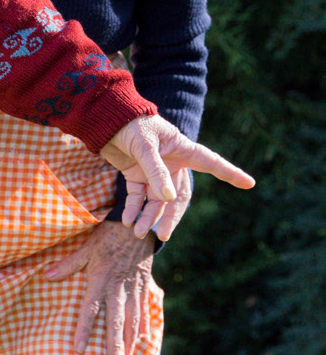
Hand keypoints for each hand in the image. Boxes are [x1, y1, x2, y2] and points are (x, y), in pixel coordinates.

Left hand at [45, 220, 155, 354]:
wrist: (139, 223)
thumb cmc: (108, 234)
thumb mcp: (86, 246)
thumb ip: (68, 264)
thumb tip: (47, 275)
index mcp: (101, 279)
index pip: (90, 309)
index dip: (83, 329)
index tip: (79, 350)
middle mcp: (119, 288)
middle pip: (116, 323)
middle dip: (115, 349)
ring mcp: (133, 288)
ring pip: (132, 322)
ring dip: (130, 344)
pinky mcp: (143, 286)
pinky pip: (144, 309)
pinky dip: (143, 326)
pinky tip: (141, 341)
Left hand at [101, 115, 254, 238]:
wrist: (103, 119)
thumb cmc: (130, 124)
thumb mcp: (145, 146)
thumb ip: (156, 171)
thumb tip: (168, 198)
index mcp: (182, 148)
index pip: (211, 162)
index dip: (230, 173)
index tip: (250, 183)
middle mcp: (171, 162)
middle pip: (177, 195)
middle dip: (170, 216)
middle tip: (163, 235)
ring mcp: (153, 170)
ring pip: (155, 200)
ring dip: (147, 216)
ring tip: (137, 232)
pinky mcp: (135, 174)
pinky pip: (137, 196)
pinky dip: (132, 208)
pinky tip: (127, 220)